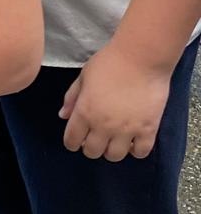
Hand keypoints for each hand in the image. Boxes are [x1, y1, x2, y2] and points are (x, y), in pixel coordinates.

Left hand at [60, 43, 172, 160]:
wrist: (141, 57)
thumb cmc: (109, 62)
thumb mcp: (84, 77)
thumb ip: (72, 97)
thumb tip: (63, 116)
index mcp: (84, 112)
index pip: (72, 140)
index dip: (72, 142)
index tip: (77, 138)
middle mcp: (103, 125)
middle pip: (93, 152)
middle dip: (91, 147)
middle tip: (96, 137)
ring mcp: (126, 130)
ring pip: (114, 156)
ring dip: (112, 150)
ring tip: (115, 139)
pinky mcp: (148, 129)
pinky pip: (141, 152)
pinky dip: (135, 150)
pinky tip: (133, 140)